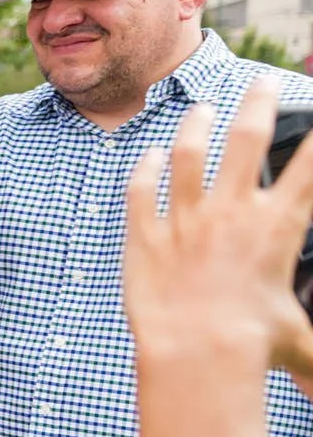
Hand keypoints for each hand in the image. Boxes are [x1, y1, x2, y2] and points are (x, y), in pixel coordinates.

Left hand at [124, 81, 312, 394]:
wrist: (197, 353)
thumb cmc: (255, 348)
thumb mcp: (300, 338)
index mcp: (279, 225)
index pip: (310, 166)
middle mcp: (233, 211)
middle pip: (248, 139)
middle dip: (259, 104)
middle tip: (263, 83)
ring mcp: (185, 218)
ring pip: (189, 154)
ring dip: (194, 128)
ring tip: (199, 110)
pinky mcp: (145, 235)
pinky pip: (141, 191)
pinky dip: (144, 170)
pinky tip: (147, 155)